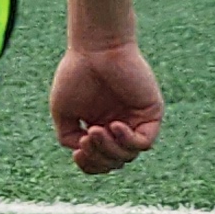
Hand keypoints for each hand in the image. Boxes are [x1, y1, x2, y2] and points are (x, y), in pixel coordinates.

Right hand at [51, 39, 162, 174]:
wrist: (95, 49)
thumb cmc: (77, 73)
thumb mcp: (63, 111)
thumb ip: (68, 136)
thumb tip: (81, 151)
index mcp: (100, 127)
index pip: (100, 160)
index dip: (89, 164)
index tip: (77, 153)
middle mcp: (120, 126)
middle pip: (114, 162)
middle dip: (98, 158)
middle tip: (87, 138)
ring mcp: (136, 121)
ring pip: (128, 156)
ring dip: (110, 150)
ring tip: (95, 130)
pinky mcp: (151, 114)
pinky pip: (144, 142)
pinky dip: (127, 140)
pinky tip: (113, 126)